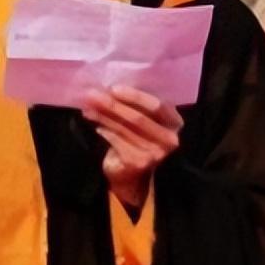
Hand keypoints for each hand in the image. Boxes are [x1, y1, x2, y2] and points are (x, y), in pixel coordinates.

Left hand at [81, 85, 183, 206]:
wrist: (134, 177)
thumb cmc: (139, 140)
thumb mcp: (145, 121)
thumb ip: (138, 106)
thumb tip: (110, 88)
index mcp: (175, 123)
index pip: (157, 105)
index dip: (135, 96)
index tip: (113, 88)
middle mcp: (170, 139)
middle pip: (138, 117)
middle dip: (114, 105)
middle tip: (94, 95)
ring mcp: (155, 153)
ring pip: (124, 128)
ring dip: (103, 116)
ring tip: (89, 108)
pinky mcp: (138, 162)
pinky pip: (116, 140)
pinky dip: (104, 131)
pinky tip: (96, 125)